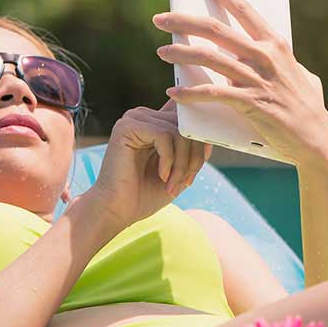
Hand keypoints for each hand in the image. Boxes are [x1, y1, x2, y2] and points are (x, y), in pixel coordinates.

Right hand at [83, 103, 209, 229]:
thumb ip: (194, 151)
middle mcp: (145, 116)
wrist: (117, 210)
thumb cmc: (145, 193)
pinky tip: (162, 176)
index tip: (197, 166)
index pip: (188, 116)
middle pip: (187, 125)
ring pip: (178, 131)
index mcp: (155, 122)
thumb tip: (210, 136)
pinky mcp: (127, 127)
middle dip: (194, 156)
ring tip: (173, 184)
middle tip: (187, 182)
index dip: (200, 137)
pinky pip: (164, 135)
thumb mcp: (179, 170)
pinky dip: (169, 159)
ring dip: (182, 162)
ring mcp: (135, 119)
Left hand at [153, 0, 327, 168]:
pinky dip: (190, 92)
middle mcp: (266, 56)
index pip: (244, 9)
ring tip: (162, 52)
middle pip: (217, 30)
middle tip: (161, 18)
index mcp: (276, 43)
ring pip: (210, 58)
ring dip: (181, 54)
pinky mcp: (251, 103)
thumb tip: (256, 55)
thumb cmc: (306, 107)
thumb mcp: (297, 73)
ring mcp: (258, 79)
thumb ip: (276, 61)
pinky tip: (173, 92)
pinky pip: (213, 93)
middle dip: (184, 21)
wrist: (316, 139)